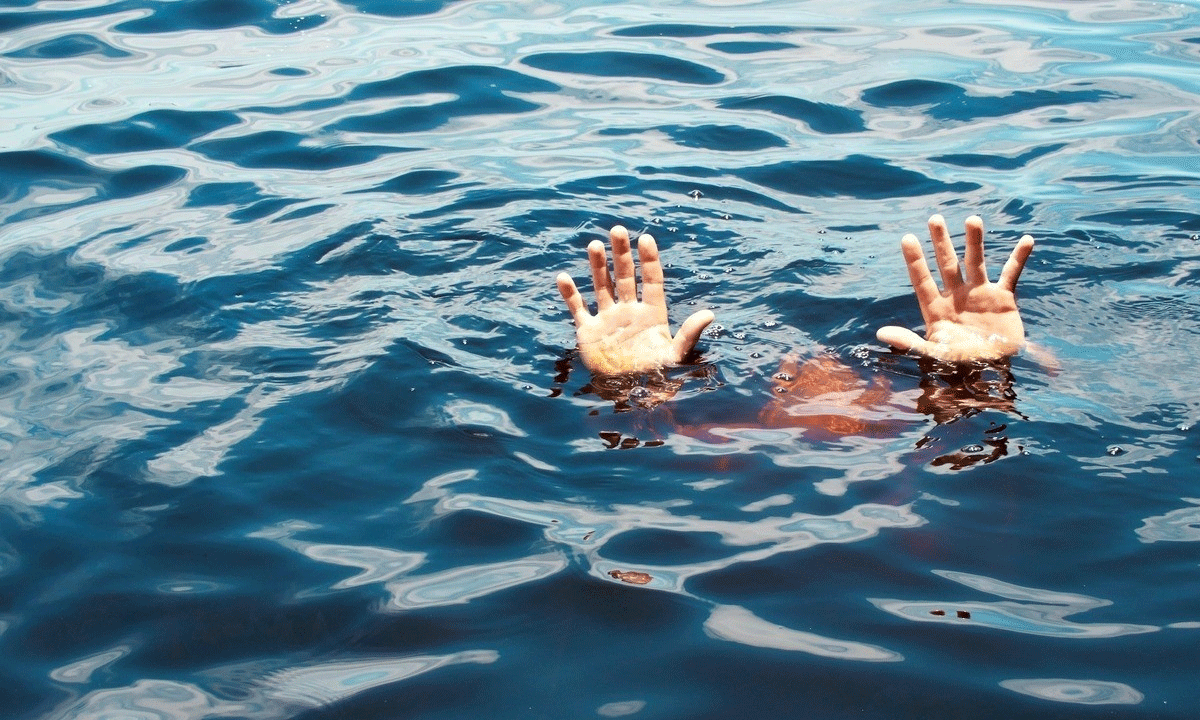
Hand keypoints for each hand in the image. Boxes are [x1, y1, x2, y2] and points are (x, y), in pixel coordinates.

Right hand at [557, 225, 713, 374]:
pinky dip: (570, 294)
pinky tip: (563, 278)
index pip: (651, 280)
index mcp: (652, 314)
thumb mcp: (677, 355)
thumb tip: (709, 314)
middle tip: (618, 230)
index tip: (646, 239)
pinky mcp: (589, 331)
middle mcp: (629, 311)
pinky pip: (578, 308)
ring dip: (598, 266)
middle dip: (621, 254)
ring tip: (594, 245)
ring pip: (602, 286)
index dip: (649, 260)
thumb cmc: (658, 376)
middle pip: (625, 276)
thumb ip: (690, 334)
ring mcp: (608, 319)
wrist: (631, 394)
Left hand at [877, 215, 1033, 362]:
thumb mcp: (934, 354)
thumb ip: (909, 342)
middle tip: (935, 218)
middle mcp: (956, 296)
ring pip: (976, 261)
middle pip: (947, 264)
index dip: (915, 260)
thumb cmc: (959, 364)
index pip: (922, 280)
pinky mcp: (1003, 298)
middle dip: (941, 241)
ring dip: (975, 241)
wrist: (992, 371)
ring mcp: (979, 294)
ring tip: (972, 219)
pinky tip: (1027, 240)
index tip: (907, 237)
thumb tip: (880, 333)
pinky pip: (1011, 273)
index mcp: (936, 309)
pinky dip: (1019, 258)